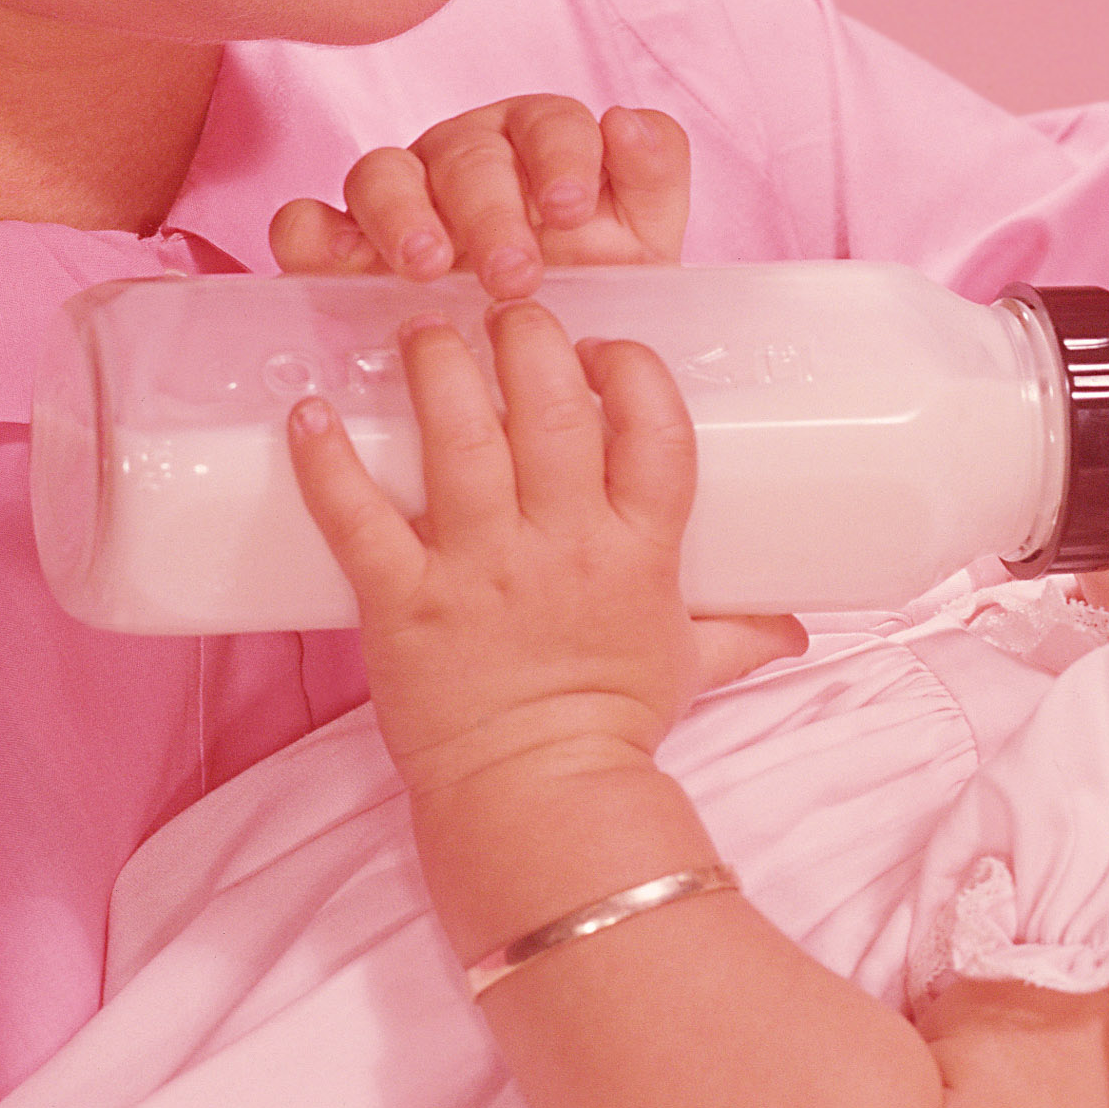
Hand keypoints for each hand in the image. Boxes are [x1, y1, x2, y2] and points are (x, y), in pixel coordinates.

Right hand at [269, 96, 692, 299]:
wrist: (540, 371)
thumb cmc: (593, 293)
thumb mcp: (643, 244)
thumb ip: (654, 175)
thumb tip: (628, 123)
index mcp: (540, 143)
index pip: (550, 123)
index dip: (562, 157)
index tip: (570, 209)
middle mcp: (466, 157)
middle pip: (466, 154)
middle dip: (490, 211)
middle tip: (512, 274)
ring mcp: (400, 196)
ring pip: (382, 171)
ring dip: (402, 215)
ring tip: (427, 267)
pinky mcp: (342, 244)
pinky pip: (307, 223)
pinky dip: (311, 238)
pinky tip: (332, 267)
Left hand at [289, 301, 721, 804]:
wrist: (535, 804)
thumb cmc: (610, 729)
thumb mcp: (689, 667)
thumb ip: (741, 632)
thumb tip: (800, 626)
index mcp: (638, 551)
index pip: (655, 429)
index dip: (631, 369)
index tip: (602, 345)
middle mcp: (562, 546)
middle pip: (552, 410)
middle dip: (526, 337)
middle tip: (500, 303)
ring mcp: (479, 571)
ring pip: (460, 439)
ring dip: (436, 367)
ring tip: (420, 328)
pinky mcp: (404, 603)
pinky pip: (358, 517)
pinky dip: (327, 461)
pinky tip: (308, 410)